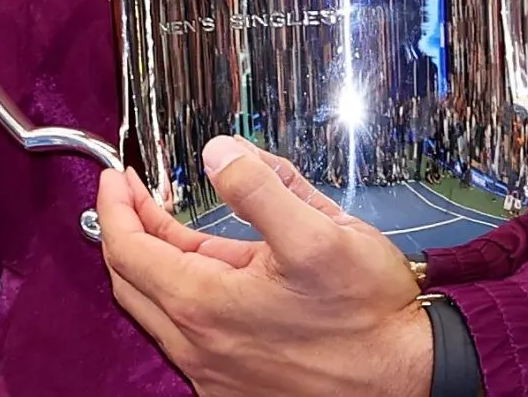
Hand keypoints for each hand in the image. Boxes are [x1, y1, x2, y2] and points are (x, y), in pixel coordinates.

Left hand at [94, 136, 432, 396]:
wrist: (412, 379)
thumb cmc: (371, 318)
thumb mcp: (319, 233)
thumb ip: (260, 186)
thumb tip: (217, 154)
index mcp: (206, 307)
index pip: (127, 250)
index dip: (115, 205)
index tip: (117, 176)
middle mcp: (200, 348)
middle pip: (132, 282)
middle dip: (126, 229)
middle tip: (135, 193)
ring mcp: (215, 374)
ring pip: (158, 310)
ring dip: (154, 263)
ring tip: (170, 224)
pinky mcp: (236, 387)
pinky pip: (187, 336)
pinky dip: (181, 295)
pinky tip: (209, 272)